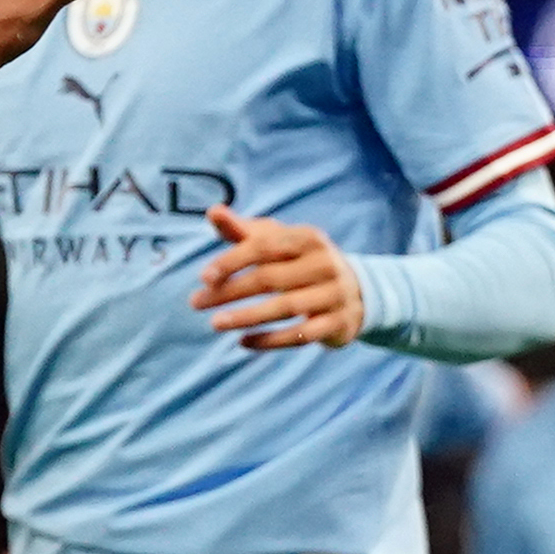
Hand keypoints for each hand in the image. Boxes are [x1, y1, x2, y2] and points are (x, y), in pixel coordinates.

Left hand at [196, 211, 367, 348]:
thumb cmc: (302, 262)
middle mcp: (324, 264)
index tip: (204, 277)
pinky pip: (300, 335)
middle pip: (270, 279)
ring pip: (285, 307)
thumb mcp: (278, 242)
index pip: (265, 247)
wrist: (357, 292)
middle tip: (197, 302)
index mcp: (308, 238)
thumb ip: (243, 230)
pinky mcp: (337, 324)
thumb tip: (212, 211)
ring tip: (215, 323)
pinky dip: (270, 340)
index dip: (233, 261)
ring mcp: (334, 295)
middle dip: (231, 291)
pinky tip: (243, 342)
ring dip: (247, 316)